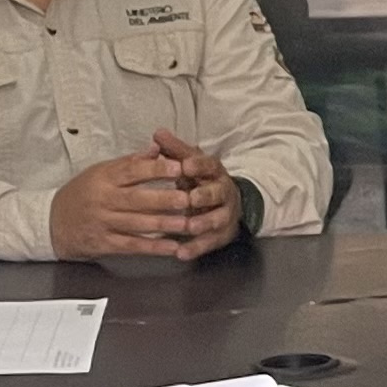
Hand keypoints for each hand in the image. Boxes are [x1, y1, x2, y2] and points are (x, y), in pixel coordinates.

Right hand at [50, 134, 242, 262]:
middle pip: (137, 199)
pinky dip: (154, 247)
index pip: (131, 171)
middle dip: (165, 199)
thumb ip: (130, 162)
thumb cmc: (82, 193)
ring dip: (165, 225)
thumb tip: (157, 148)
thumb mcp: (100, 172)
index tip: (178, 167)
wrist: (52, 223)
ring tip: (188, 224)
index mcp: (104, 178)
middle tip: (189, 198)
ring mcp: (103, 223)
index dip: (155, 169)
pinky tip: (173, 247)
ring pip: (137, 224)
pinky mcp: (104, 244)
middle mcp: (103, 200)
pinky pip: (132, 246)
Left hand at [144, 132, 246, 259]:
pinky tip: (181, 253)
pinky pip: (209, 242)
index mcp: (213, 171)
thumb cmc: (200, 179)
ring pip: (216, 219)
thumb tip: (157, 133)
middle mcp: (223, 192)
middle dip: (205, 196)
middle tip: (191, 198)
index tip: (187, 165)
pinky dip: (196, 248)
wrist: (229, 202)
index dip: (199, 165)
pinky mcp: (221, 234)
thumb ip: (175, 150)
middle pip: (217, 193)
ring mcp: (224, 214)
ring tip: (189, 227)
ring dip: (203, 223)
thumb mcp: (190, 162)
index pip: (209, 165)